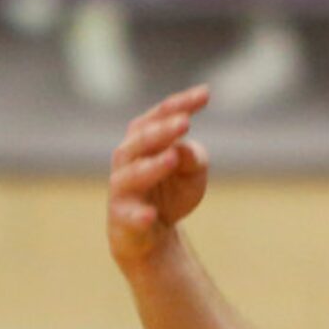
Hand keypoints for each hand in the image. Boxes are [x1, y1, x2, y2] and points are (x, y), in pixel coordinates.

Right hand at [108, 85, 210, 271]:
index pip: (159, 116)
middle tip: (185, 122)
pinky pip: (129, 217)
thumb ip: (193, 157)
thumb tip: (182, 149)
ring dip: (152, 165)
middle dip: (162, 130)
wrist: (152, 235)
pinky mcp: (122, 219)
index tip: (205, 94)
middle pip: (141, 140)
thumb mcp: (193, 172)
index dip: (180, 104)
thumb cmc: (171, 193)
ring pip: (131, 174)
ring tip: (172, 158)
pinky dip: (139, 215)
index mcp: (145, 141)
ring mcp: (123, 190)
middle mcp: (128, 160)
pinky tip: (151, 214)